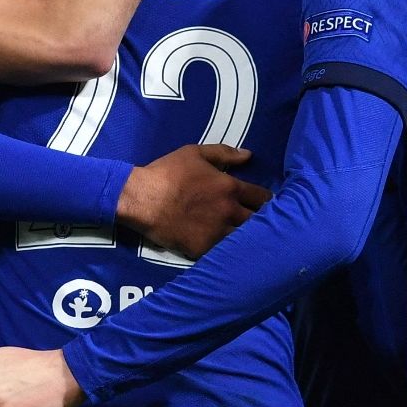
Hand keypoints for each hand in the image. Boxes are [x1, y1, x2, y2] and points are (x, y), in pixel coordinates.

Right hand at [116, 144, 272, 258]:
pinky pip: (223, 253)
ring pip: (245, 239)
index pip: (262, 197)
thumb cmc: (167, 173)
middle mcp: (228, 211)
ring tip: (250, 239)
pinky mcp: (203, 249)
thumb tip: (249, 155)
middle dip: (263, 220)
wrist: (141, 198)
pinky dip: (228, 251)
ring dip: (248, 237)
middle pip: (259, 221)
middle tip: (262, 222)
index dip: (266, 200)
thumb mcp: (194, 154)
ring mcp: (216, 232)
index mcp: (230, 188)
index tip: (266, 203)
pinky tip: (230, 251)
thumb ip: (224, 154)